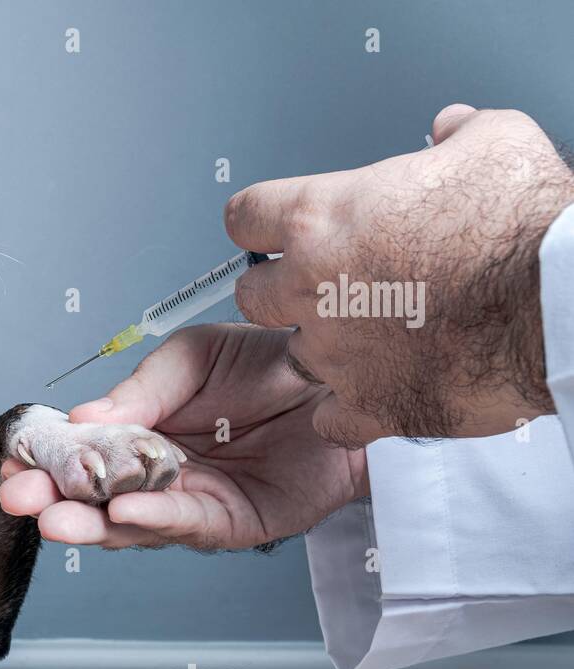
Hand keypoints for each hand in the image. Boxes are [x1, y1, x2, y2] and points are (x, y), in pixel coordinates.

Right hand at [0, 324, 367, 549]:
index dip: (46, 460)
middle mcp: (159, 475)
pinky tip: (124, 513)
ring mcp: (193, 504)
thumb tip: (80, 417)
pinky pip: (188, 525)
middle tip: (20, 497)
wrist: (345, 378)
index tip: (12, 461)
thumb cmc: (270, 362)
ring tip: (57, 517)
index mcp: (140, 433)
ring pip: (132, 524)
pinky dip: (155, 521)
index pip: (82, 454)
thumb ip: (138, 391)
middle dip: (55, 501)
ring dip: (93, 523)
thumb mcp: (190, 358)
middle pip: (97, 499)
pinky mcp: (235, 525)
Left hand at [226, 104, 573, 444]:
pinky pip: (332, 420)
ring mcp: (337, 354)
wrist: (565, 301)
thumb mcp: (495, 144)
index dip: (258, 221)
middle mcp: (314, 289)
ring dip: (326, 348)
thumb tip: (449, 130)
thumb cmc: (529, 227)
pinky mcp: (371, 406)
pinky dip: (351, 411)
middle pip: (253, 295)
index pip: (244, 217)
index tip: (268, 229)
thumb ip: (455, 136)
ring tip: (374, 336)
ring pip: (297, 357)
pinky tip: (378, 391)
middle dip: (280, 291)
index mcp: (324, 220)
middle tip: (323, 285)